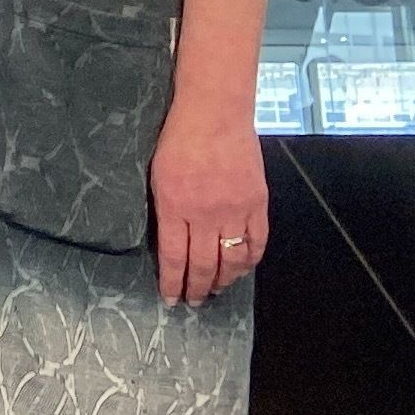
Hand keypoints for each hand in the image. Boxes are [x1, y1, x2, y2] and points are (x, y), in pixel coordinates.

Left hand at [150, 108, 267, 305]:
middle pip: (203, 265)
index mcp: (174, 207)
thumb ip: (165, 210)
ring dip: (224, 280)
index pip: (174, 258)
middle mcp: (204, 215)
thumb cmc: (178, 138)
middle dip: (197, 289)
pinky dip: (250, 260)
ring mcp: (234, 210)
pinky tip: (241, 268)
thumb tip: (169, 242)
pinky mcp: (257, 203)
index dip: (172, 284)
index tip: (170, 299)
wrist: (215, 113)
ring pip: (232, 260)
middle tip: (194, 302)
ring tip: (216, 289)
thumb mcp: (157, 175)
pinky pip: (257, 242)